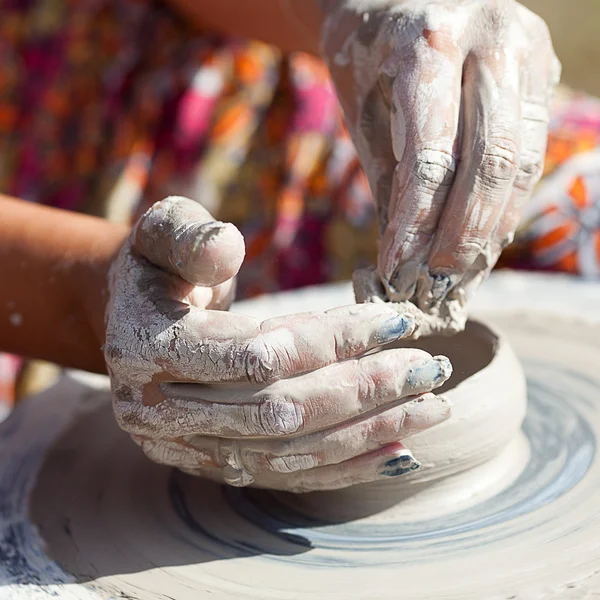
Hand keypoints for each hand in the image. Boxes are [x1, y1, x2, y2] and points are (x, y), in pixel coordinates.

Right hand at [105, 196, 452, 491]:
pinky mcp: (209, 463)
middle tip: (429, 369)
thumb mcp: (160, 233)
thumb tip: (228, 248)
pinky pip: (283, 475)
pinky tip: (397, 453)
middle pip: (280, 412)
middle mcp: (160, 411)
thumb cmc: (158, 266)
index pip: (258, 354)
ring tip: (432, 411)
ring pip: (289, 452)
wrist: (132, 319)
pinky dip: (344, 467)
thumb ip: (188, 236)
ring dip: (367, 433)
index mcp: (147, 347)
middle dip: (363, 391)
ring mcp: (184, 447)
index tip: (394, 322)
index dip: (331, 340)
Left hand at [321, 0, 560, 317]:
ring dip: (491, 228)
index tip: (396, 269)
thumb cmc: (369, 62)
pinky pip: (530, 151)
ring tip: (460, 272)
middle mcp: (492, 38)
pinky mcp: (543, 70)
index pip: (430, 158)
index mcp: (429, 42)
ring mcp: (528, 49)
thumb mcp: (364, 117)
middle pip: (490, 163)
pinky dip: (506, 202)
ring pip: (521, 162)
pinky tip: (483, 237)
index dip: (415, 225)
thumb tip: (404, 262)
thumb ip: (390, 184)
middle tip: (435, 283)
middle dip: (462, 235)